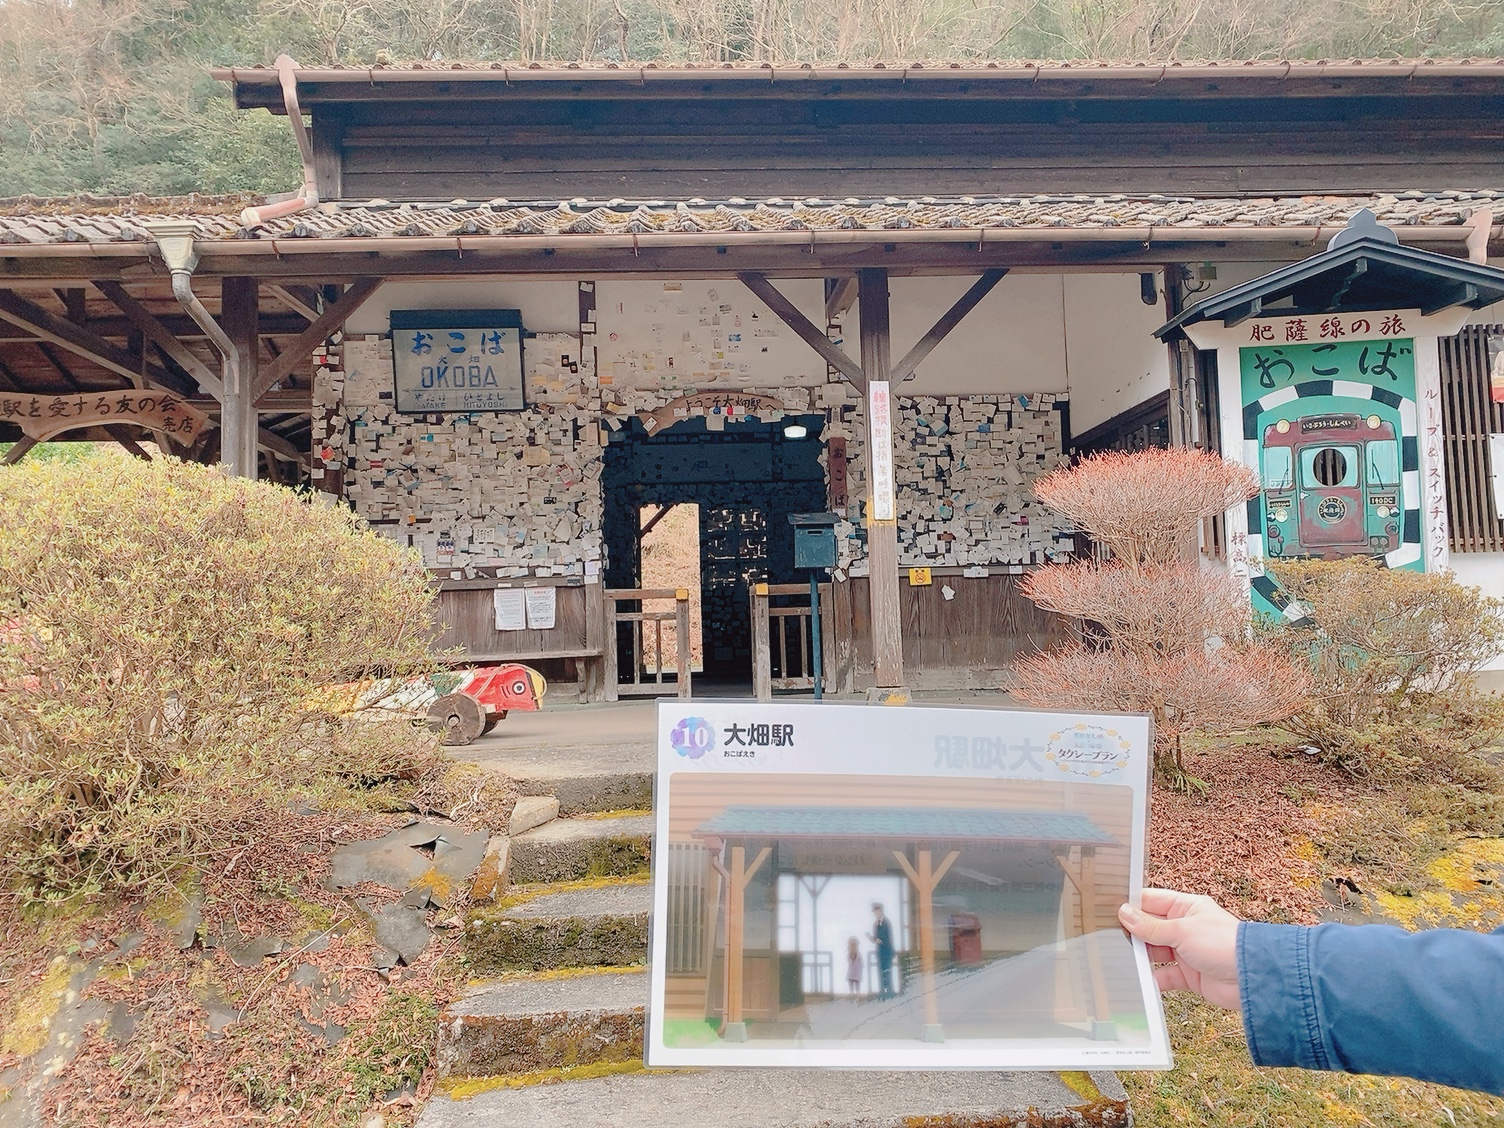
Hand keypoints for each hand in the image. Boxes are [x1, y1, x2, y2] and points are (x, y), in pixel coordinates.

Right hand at [1118, 889, 1242, 1010]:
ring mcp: (1186, 952)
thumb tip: (1124, 913)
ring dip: (1142, 958)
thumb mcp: (1181, 930)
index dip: (1132, 906)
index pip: (1151, 901)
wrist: (1252, 979)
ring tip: (1125, 960)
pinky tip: (1142, 981)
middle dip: (1134, 934)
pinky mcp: (1188, 975)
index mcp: (1186, 907)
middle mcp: (1185, 928)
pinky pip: (1164, 976)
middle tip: (1112, 938)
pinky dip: (1154, 980)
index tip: (1110, 912)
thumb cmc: (1224, 944)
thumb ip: (1150, 926)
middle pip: (1150, 928)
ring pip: (1155, 952)